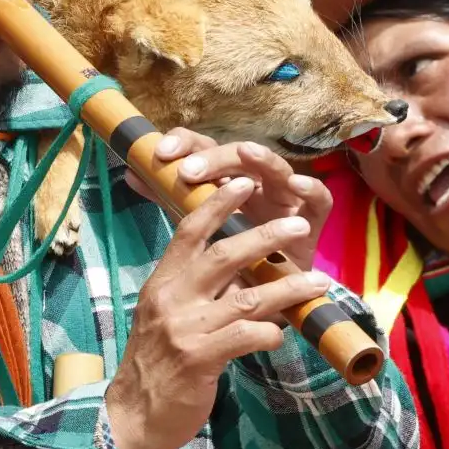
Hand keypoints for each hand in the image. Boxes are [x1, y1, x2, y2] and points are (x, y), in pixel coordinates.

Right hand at [105, 171, 332, 448]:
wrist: (133, 415)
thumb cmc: (156, 364)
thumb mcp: (167, 317)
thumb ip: (199, 292)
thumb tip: (240, 269)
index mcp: (162, 284)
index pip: (189, 232)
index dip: (217, 204)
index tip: (244, 181)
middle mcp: (171, 300)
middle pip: (222, 256)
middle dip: (264, 235)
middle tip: (297, 223)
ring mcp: (185, 330)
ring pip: (246, 298)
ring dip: (287, 287)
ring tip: (319, 281)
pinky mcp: (199, 360)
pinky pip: (246, 337)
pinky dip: (270, 333)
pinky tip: (282, 335)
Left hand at [134, 129, 332, 266]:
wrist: (261, 305)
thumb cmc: (226, 265)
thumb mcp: (196, 233)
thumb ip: (171, 201)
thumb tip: (130, 174)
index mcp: (224, 182)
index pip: (204, 149)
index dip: (184, 144)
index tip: (160, 154)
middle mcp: (255, 185)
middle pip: (236, 156)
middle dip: (213, 158)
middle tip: (190, 171)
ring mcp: (284, 199)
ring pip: (276, 168)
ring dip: (261, 160)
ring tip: (246, 154)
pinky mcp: (312, 220)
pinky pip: (318, 199)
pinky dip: (309, 188)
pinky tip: (295, 184)